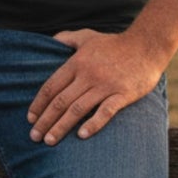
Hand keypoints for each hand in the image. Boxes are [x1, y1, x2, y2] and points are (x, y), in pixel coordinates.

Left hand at [27, 29, 165, 145]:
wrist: (147, 45)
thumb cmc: (115, 43)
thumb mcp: (88, 36)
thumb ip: (68, 38)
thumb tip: (50, 40)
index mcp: (77, 63)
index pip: (52, 86)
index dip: (39, 104)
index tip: (30, 118)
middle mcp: (88, 75)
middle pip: (61, 101)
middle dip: (45, 121)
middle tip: (34, 136)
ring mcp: (105, 85)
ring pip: (77, 109)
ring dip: (61, 127)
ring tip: (50, 141)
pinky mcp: (123, 94)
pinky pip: (105, 112)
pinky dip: (93, 124)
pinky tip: (81, 135)